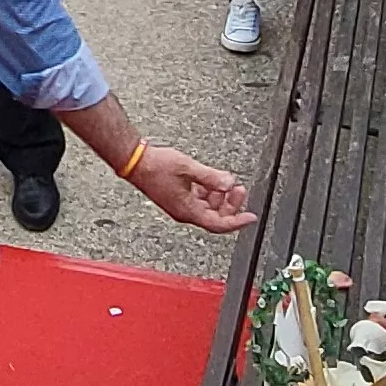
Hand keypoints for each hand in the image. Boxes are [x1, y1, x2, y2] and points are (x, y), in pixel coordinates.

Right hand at [128, 144, 255, 234]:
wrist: (134, 161)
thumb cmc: (155, 166)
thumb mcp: (188, 169)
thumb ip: (211, 177)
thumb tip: (229, 183)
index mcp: (187, 210)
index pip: (218, 224)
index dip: (237, 222)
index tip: (251, 217)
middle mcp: (184, 211)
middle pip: (215, 217)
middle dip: (230, 204)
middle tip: (239, 189)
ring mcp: (180, 205)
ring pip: (208, 208)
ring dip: (220, 197)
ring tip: (227, 182)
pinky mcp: (177, 197)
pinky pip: (199, 200)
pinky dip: (209, 192)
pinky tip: (212, 180)